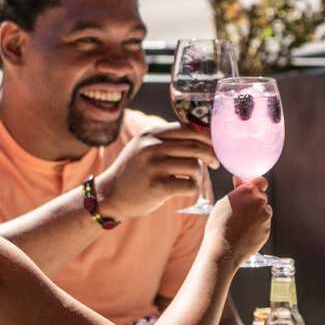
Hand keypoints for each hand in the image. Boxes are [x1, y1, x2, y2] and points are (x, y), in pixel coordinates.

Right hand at [99, 124, 217, 218]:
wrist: (109, 195)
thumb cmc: (133, 172)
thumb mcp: (143, 147)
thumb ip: (166, 139)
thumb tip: (201, 135)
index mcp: (150, 134)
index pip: (188, 129)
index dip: (206, 137)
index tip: (214, 146)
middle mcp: (151, 147)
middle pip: (195, 147)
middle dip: (211, 155)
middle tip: (215, 163)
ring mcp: (153, 166)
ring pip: (194, 166)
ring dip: (199, 174)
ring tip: (193, 179)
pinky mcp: (156, 187)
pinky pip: (188, 185)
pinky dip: (193, 188)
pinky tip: (186, 190)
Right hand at [205, 178, 272, 266]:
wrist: (223, 251)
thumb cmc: (219, 226)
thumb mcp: (223, 203)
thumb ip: (237, 190)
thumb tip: (241, 181)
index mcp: (249, 192)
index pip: (261, 181)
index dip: (255, 185)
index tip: (250, 189)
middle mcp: (260, 203)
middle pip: (261, 197)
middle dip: (253, 202)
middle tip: (239, 210)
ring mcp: (266, 218)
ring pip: (263, 212)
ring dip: (256, 214)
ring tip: (240, 224)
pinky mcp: (267, 230)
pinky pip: (263, 225)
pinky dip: (256, 227)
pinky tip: (243, 233)